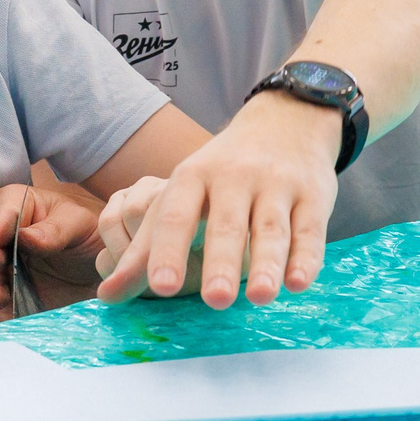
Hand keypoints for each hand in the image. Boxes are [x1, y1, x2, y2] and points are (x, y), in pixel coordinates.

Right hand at [0, 178, 105, 321]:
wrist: (93, 273)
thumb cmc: (86, 236)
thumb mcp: (79, 226)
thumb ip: (55, 230)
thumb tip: (25, 237)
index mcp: (19, 204)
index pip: (5, 209)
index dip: (1, 222)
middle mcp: (1, 232)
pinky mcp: (1, 290)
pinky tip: (3, 312)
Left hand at [96, 94, 338, 309]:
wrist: (286, 121)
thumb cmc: (223, 172)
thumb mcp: (182, 194)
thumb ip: (145, 248)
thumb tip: (105, 295)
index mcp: (194, 175)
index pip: (176, 215)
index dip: (168, 250)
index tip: (162, 287)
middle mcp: (235, 177)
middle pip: (226, 224)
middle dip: (220, 262)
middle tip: (213, 299)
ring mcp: (277, 184)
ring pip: (271, 228)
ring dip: (266, 264)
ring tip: (259, 297)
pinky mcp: (314, 195)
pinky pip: (310, 230)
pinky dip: (305, 258)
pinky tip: (297, 284)